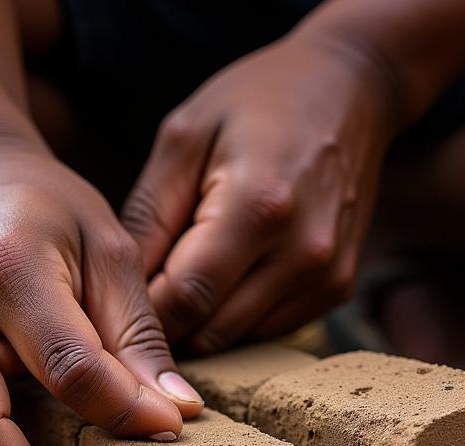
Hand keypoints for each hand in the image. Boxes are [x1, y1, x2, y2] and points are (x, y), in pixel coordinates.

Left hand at [122, 32, 397, 351]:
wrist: (350, 87)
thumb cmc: (256, 102)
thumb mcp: (183, 138)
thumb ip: (147, 217)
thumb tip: (118, 289)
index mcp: (258, 207)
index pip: (185, 299)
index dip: (142, 313)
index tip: (114, 302)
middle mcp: (302, 252)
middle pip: (210, 331)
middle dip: (167, 325)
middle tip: (139, 297)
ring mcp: (326, 276)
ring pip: (237, 340)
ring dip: (200, 325)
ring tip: (181, 282)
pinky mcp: (338, 289)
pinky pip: (267, 331)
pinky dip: (235, 319)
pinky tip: (223, 280)